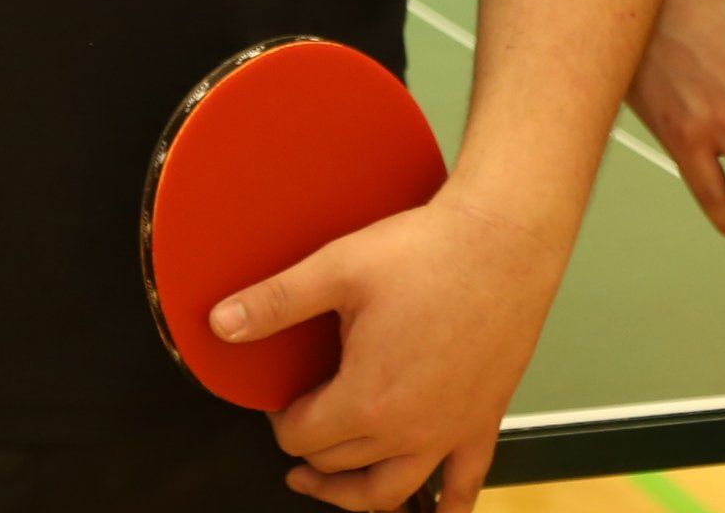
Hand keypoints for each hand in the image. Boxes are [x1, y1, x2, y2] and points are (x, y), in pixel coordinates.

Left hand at [217, 184, 567, 509]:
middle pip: (339, 464)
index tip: (282, 402)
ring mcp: (449, 432)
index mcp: (365, 400)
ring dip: (355, 496)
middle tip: (300, 426)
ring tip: (334, 485)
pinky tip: (438, 512)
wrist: (503, 240)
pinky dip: (447, 508)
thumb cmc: (429, 251)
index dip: (281, 421)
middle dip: (311, 448)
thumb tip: (221, 323)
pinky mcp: (483, 422)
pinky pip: (464, 487)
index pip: (301, 437)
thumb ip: (275, 302)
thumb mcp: (337, 269)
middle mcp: (407, 430)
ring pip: (390, 492)